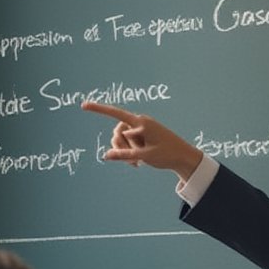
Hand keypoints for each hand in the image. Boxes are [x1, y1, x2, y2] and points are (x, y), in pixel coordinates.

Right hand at [84, 105, 201, 180]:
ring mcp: (141, 129)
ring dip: (125, 152)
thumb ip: (124, 155)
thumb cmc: (167, 154)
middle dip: (120, 147)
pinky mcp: (143, 135)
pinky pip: (129, 142)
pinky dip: (130, 152)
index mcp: (141, 123)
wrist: (184, 156)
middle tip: (132, 161)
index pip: (115, 113)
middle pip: (117, 132)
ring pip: (122, 139)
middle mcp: (140, 123)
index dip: (98, 109)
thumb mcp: (144, 156)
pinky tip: (138, 163)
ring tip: (136, 163)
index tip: (83, 105)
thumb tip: (106, 155)